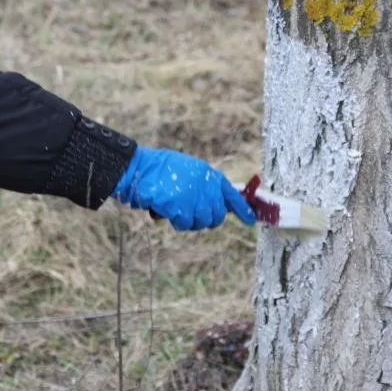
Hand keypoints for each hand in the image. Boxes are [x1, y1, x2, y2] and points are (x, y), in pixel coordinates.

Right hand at [111, 147, 254, 230]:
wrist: (140, 167)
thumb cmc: (161, 169)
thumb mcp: (190, 171)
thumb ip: (204, 186)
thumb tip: (214, 205)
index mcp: (210, 175)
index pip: (232, 195)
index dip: (243, 209)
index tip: (251, 220)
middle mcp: (206, 187)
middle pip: (216, 216)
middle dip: (205, 219)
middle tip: (189, 213)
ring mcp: (194, 198)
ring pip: (200, 223)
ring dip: (187, 219)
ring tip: (174, 205)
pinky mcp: (180, 208)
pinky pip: (183, 223)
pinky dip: (174, 219)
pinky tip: (165, 207)